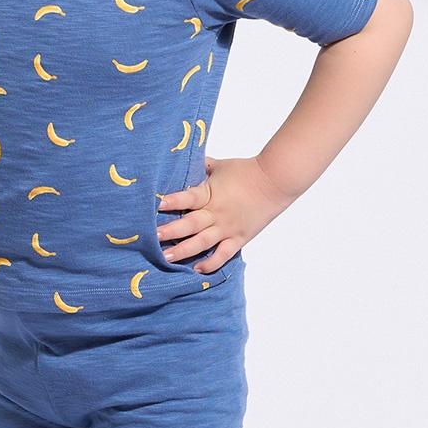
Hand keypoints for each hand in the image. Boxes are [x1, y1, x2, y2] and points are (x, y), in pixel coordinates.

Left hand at [156, 155, 296, 271]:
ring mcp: (228, 228)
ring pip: (203, 243)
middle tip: (153, 237)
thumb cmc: (245, 169)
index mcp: (211, 193)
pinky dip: (211, 263)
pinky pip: (223, 255)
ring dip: (184, 250)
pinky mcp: (238, 238)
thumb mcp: (219, 165)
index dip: (174, 201)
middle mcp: (217, 213)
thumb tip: (184, 158)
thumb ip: (200, 166)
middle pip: (191, 224)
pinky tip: (197, 269)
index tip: (157, 205)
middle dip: (171, 231)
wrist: (274, 181)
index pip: (189, 198)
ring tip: (166, 257)